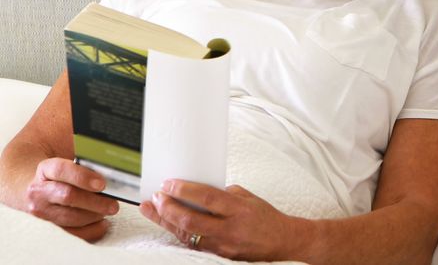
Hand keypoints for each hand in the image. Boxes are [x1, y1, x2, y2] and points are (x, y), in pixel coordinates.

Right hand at [23, 157, 118, 240]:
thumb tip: (110, 164)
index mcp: (45, 170)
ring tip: (109, 210)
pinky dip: (91, 230)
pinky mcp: (49, 228)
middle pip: (68, 196)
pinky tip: (102, 223)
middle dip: (95, 202)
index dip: (83, 177)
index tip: (102, 184)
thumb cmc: (65, 175)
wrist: (42, 191)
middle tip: (113, 204)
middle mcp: (39, 192)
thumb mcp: (71, 161)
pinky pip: (72, 233)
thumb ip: (88, 160)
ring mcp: (42, 213)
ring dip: (94, 215)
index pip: (61, 170)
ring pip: (70, 218)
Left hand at [140, 180, 302, 259]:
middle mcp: (231, 229)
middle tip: (156, 196)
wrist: (283, 242)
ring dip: (166, 222)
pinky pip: (194, 245)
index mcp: (240, 209)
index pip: (207, 198)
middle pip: (191, 220)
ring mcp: (224, 246)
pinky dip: (179, 233)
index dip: (185, 190)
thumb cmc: (266, 217)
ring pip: (187, 235)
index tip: (168, 183)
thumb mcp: (249, 198)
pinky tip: (168, 224)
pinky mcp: (220, 257)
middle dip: (168, 208)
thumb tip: (199, 191)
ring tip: (152, 209)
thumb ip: (225, 194)